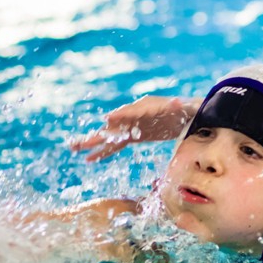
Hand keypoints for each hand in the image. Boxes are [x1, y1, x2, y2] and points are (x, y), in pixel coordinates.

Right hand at [70, 96, 198, 161]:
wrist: (188, 114)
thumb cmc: (188, 110)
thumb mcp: (187, 108)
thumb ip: (180, 106)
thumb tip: (178, 103)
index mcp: (147, 106)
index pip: (132, 111)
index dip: (121, 115)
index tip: (108, 118)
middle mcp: (135, 114)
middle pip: (114, 124)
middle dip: (99, 132)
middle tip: (80, 139)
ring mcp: (132, 125)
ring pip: (110, 136)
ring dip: (93, 143)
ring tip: (74, 148)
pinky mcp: (133, 135)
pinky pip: (116, 144)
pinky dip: (104, 151)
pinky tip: (90, 159)